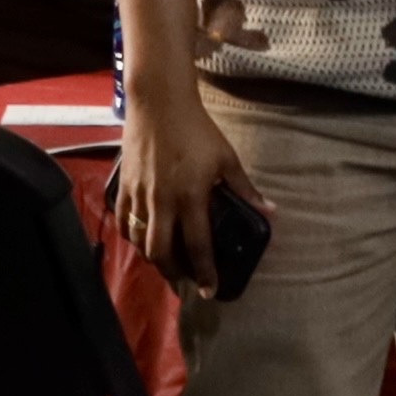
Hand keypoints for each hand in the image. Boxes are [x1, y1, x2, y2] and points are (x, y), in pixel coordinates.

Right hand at [121, 72, 267, 294]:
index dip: (203, 272)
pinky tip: (143, 240)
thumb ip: (245, 189)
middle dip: (172, 273)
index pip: (197, 245)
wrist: (158, 104)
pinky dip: (133, 236)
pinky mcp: (124, 186)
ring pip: (139, 240)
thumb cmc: (197, 130)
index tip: (209, 290)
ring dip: (152, 258)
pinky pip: (124, 221)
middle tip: (184, 283)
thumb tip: (270, 211)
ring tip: (167, 264)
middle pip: (161, 252)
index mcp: (190, 197)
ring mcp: (139, 195)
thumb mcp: (227, 158)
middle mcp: (161, 202)